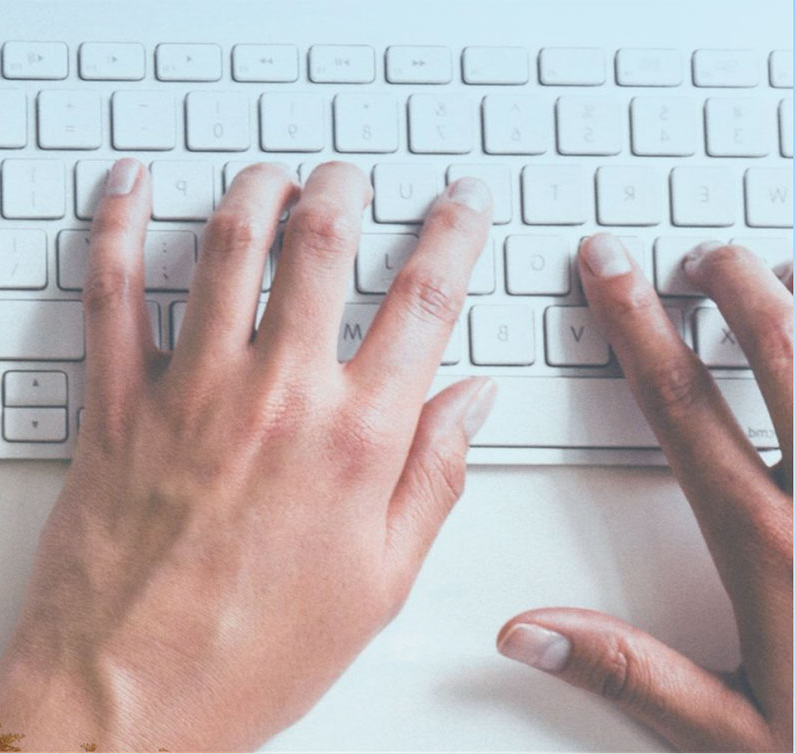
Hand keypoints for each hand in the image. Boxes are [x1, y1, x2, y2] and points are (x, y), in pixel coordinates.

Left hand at [0, 160, 495, 751]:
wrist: (127, 697)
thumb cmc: (247, 659)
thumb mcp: (378, 586)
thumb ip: (430, 481)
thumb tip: (470, 401)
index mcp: (356, 443)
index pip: (423, 303)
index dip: (451, 236)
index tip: (460, 204)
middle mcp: (277, 400)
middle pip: (323, 248)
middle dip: (344, 193)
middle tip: (349, 177)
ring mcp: (188, 394)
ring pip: (225, 249)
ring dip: (253, 193)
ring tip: (268, 177)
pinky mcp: (112, 406)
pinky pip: (110, 293)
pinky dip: (114, 227)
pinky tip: (126, 189)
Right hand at [495, 236, 791, 751]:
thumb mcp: (738, 737)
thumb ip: (633, 675)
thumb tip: (527, 633)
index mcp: (775, 550)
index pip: (684, 409)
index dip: (638, 328)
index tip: (612, 272)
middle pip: (786, 351)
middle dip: (739, 285)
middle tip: (708, 256)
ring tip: (794, 272)